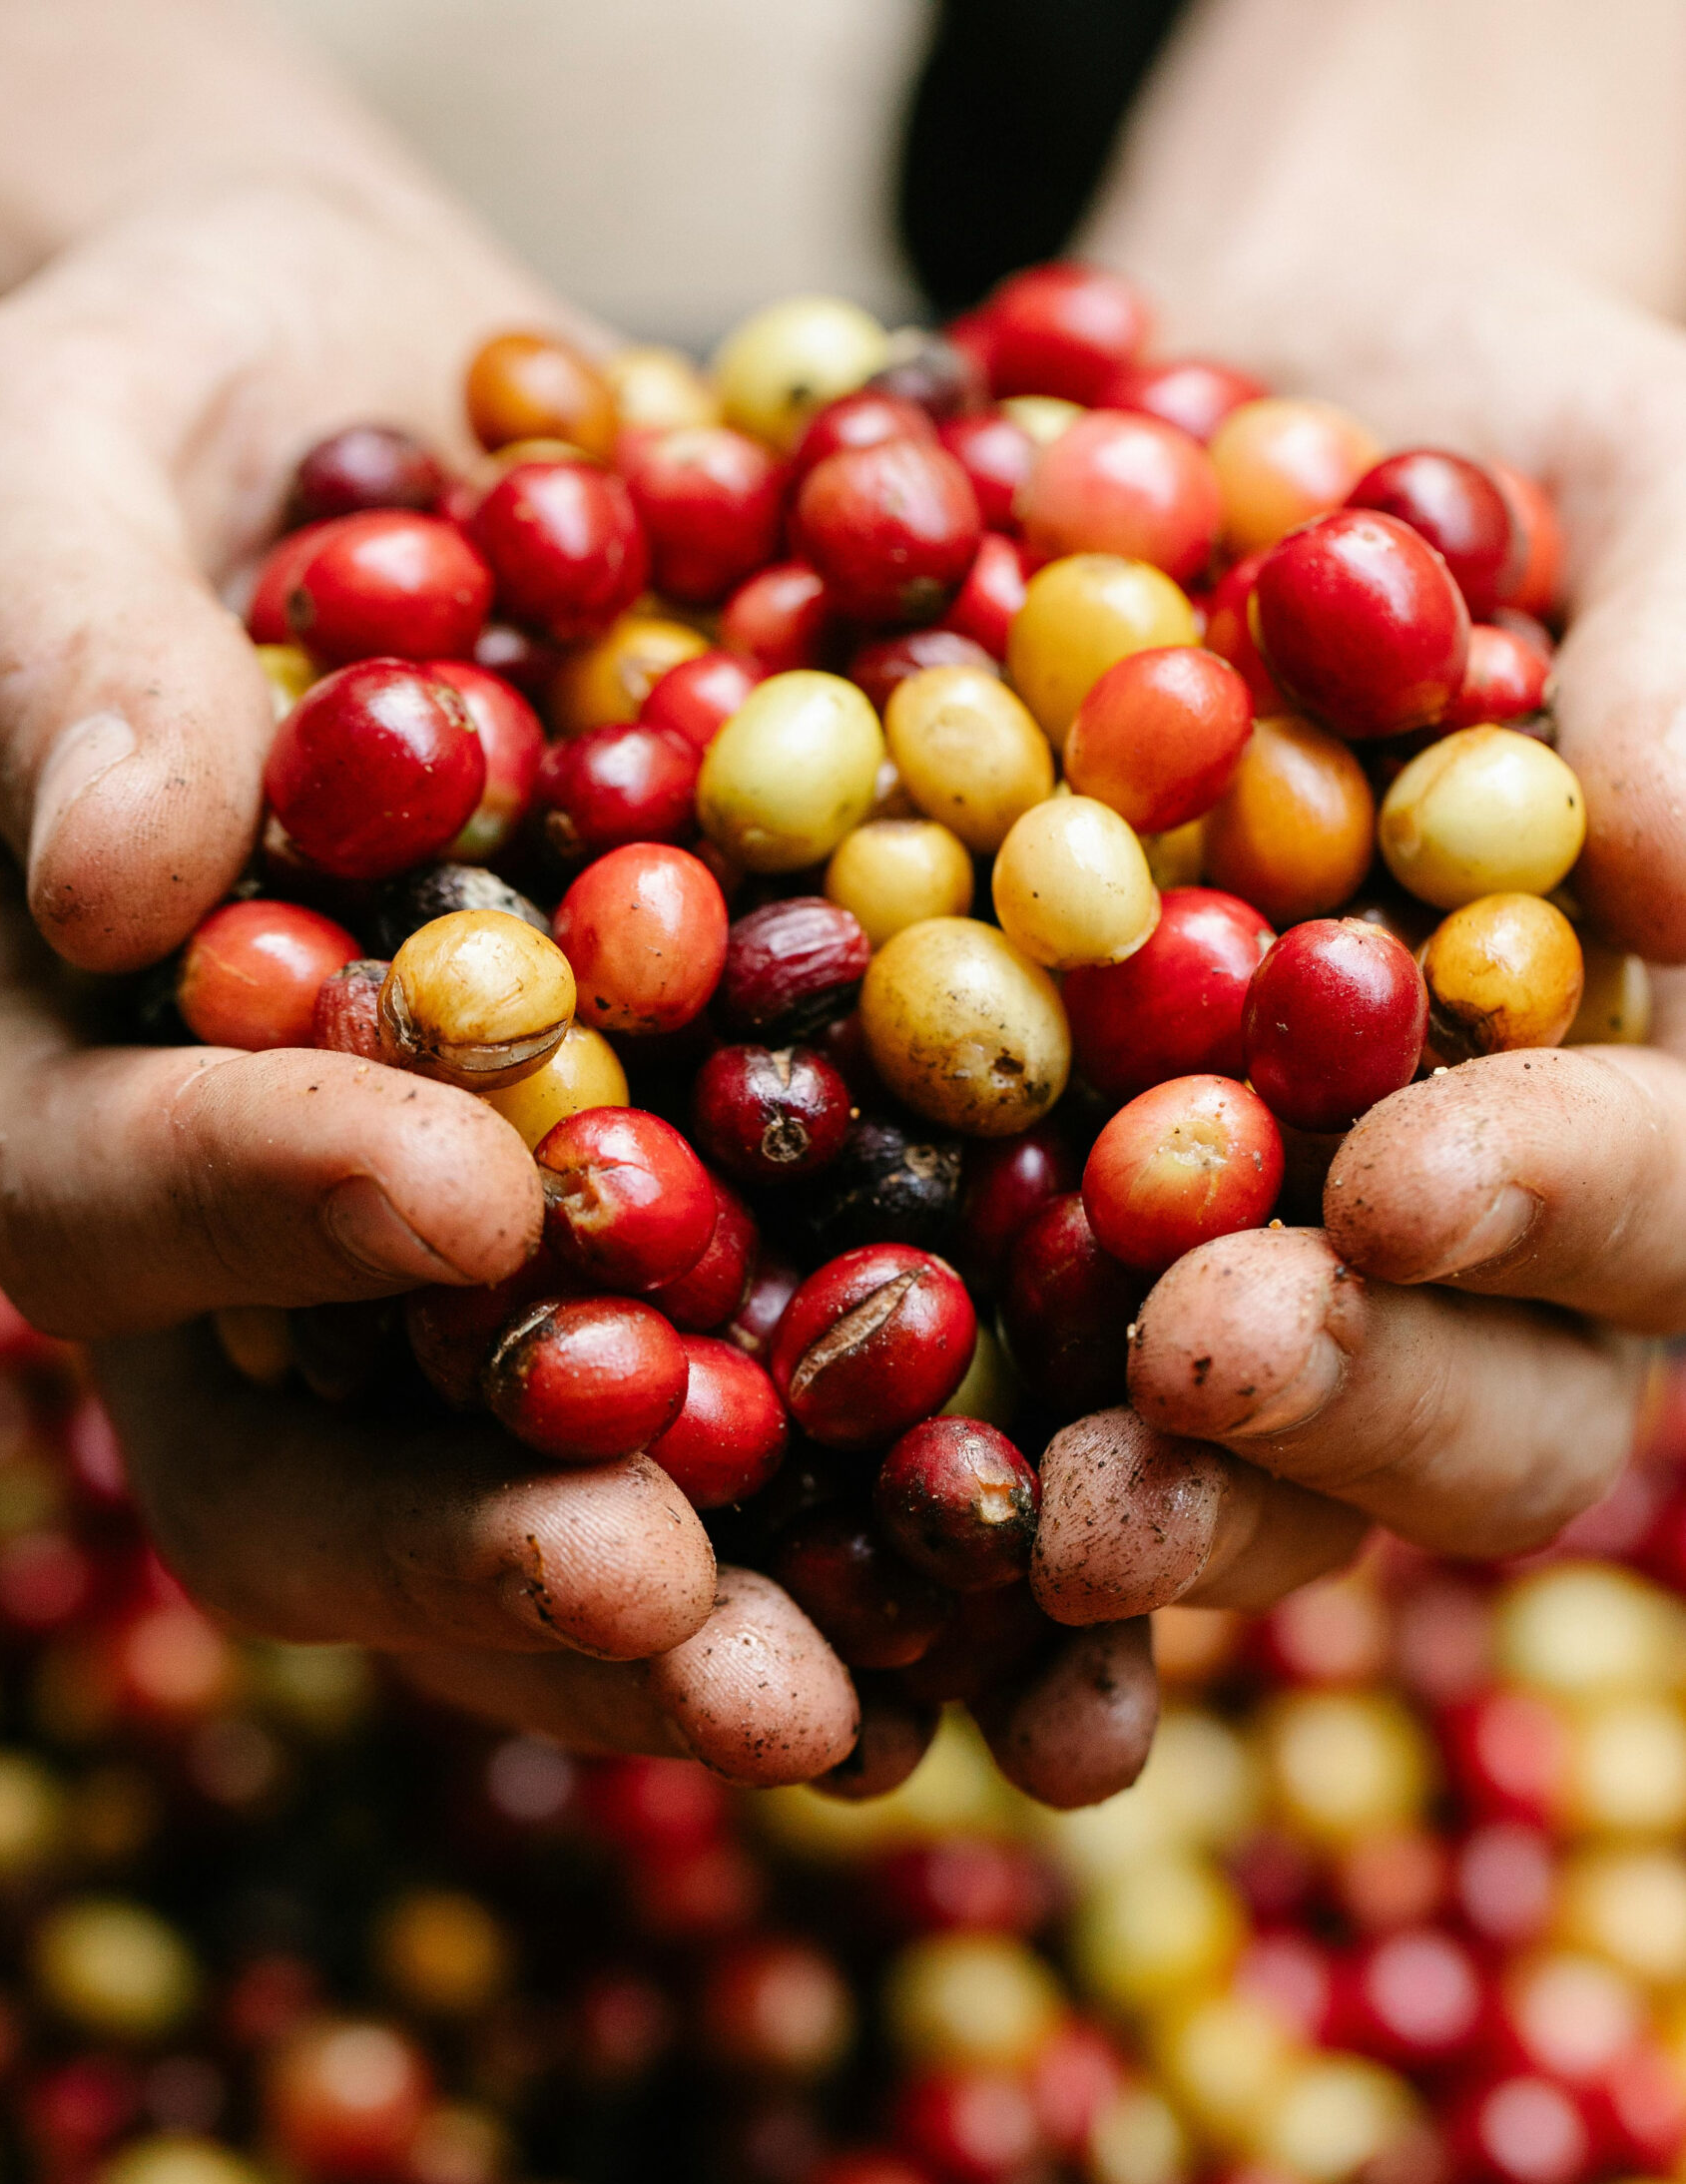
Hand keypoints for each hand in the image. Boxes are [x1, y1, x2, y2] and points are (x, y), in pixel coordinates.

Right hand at [0, 99, 1171, 1809]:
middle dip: (502, 1555)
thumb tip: (117, 877)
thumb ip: (60, 654)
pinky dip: (908, 1499)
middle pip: (335, 1466)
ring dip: (732, 1619)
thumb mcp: (60, 461)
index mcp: (85, 1083)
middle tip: (691, 1625)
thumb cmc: (164, 400)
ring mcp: (487, 1266)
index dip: (272, 1208)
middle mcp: (273, 1242)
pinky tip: (1066, 1590)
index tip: (467, 1194)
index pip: (122, 1198)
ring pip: (570, 1493)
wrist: (387, 412)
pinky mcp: (699, 1227)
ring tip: (898, 1706)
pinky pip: (789, 1393)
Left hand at [1013, 0, 1685, 1619]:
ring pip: (1247, 1457)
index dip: (1552, 1208)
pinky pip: (988, 1390)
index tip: (1405, 1185)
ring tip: (1047, 1510)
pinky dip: (928, 1471)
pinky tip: (847, 1518)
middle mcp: (1441, 1212)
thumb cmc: (1464, 421)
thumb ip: (1677, 649)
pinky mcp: (1012, 1229)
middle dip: (1346, 1402)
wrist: (1212, 400)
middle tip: (1200, 1360)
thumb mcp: (1617, 467)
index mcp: (1619, 1071)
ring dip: (1161, 1501)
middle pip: (1472, 1407)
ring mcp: (1232, 1246)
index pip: (1648, 1199)